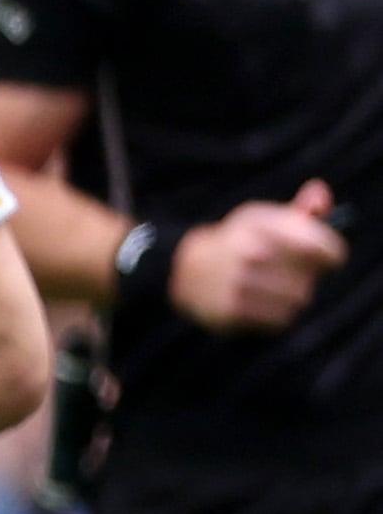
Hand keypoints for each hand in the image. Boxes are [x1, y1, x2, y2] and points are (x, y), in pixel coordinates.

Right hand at [171, 180, 345, 332]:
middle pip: (310, 277)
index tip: (328, 258)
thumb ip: (299, 210)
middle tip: (292, 275)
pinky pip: (280, 320)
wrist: (182, 268)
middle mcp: (250, 252)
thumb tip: (321, 193)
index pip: (320, 247)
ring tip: (278, 291)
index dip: (331, 255)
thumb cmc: (235, 242)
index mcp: (261, 225)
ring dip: (292, 297)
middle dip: (306, 277)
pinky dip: (278, 316)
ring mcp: (239, 282)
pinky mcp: (231, 310)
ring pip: (298, 300)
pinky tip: (265, 305)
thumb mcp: (261, 219)